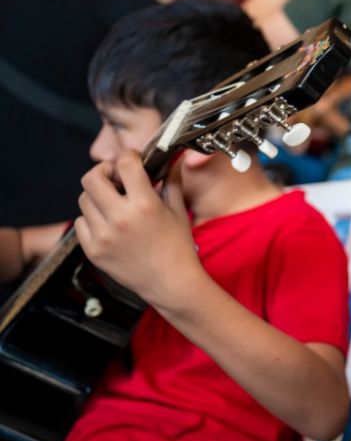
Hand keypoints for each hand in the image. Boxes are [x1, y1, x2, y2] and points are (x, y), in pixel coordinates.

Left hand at [74, 154, 200, 304]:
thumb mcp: (179, 211)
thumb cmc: (178, 247)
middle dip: (102, 171)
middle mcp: (120, 218)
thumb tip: (170, 160)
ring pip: (84, 199)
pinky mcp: (93, 250)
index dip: (127, 157)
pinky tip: (109, 224)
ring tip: (114, 204)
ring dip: (98, 196)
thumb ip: (171, 182)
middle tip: (114, 178)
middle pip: (91, 178)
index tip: (131, 161)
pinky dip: (92, 219)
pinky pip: (81, 223)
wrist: (170, 283)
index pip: (124, 164)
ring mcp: (103, 235)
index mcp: (144, 205)